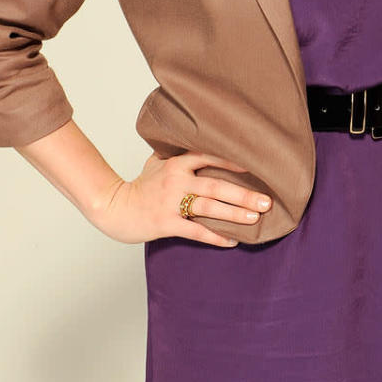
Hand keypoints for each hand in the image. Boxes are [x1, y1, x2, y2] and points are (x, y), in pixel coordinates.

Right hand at [90, 151, 271, 247]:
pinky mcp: (166, 224)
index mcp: (175, 164)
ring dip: (234, 214)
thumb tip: (198, 140)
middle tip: (266, 201)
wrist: (114, 208)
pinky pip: (196, 231)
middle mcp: (175, 181)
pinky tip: (233, 241)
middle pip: (215, 186)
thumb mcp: (156, 164)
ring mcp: (171, 204)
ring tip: (255, 218)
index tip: (255, 166)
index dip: (232, 161)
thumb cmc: (140, 186)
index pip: (208, 157)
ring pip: (209, 208)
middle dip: (243, 194)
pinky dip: (215, 237)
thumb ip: (177, 154)